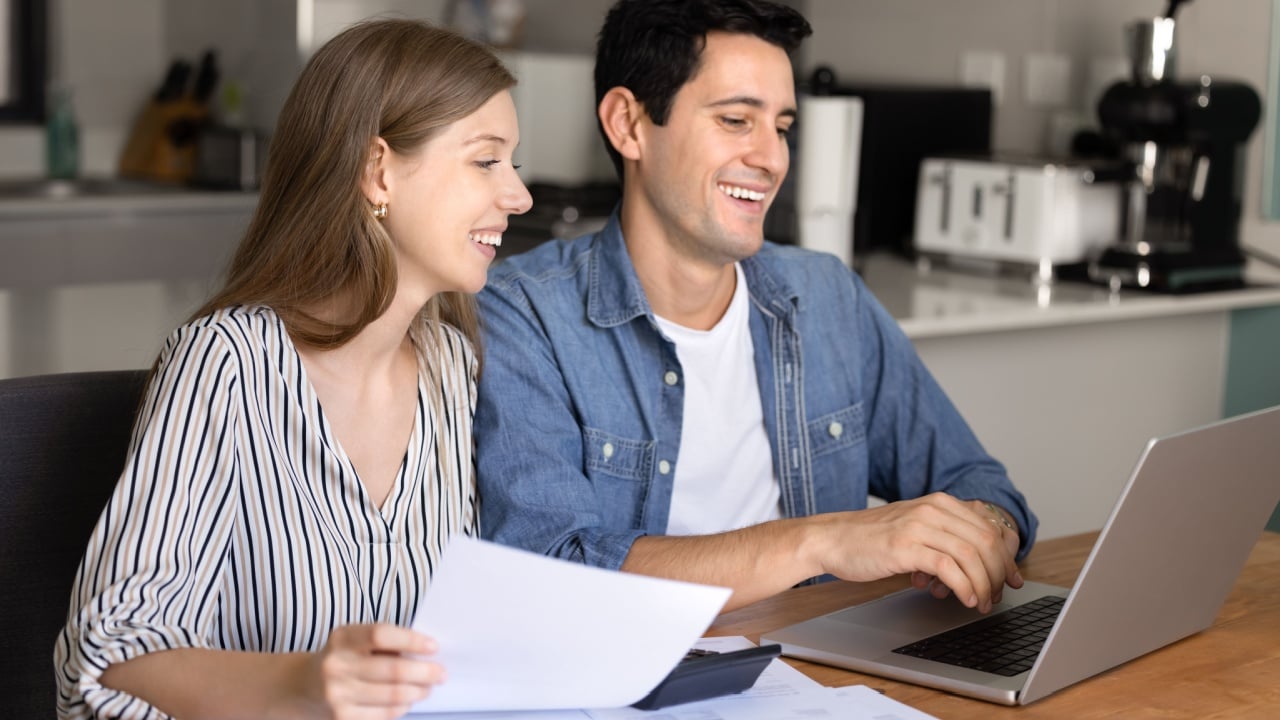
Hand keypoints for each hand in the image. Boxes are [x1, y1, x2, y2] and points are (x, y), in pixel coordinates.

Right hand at [300, 624, 444, 719]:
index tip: (433, 646)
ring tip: (429, 687)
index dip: (411, 640)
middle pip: (392, 670)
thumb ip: (384, 644)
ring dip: (418, 692)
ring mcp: (337, 695)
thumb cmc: (342, 659)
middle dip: (425, 672)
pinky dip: (402, 707)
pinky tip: (409, 701)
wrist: (302, 688)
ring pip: (392, 695)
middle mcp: (336, 665)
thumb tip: (425, 655)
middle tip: (441, 673)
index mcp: (342, 638)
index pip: (381, 635)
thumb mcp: (354, 641)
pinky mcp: (341, 718)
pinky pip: (383, 714)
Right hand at [811, 493, 1022, 612]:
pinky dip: (964, 586)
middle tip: (996, 595)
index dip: (1006, 557)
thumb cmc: (870, 539)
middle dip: (998, 573)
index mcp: (939, 502)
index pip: (988, 527)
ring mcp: (919, 525)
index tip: (1011, 579)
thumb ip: (943, 535)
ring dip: (984, 584)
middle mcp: (932, 508)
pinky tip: (966, 599)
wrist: (831, 539)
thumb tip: (978, 560)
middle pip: (985, 540)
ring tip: (981, 602)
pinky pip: (948, 567)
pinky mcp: (905, 546)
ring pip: (971, 554)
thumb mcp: (913, 527)